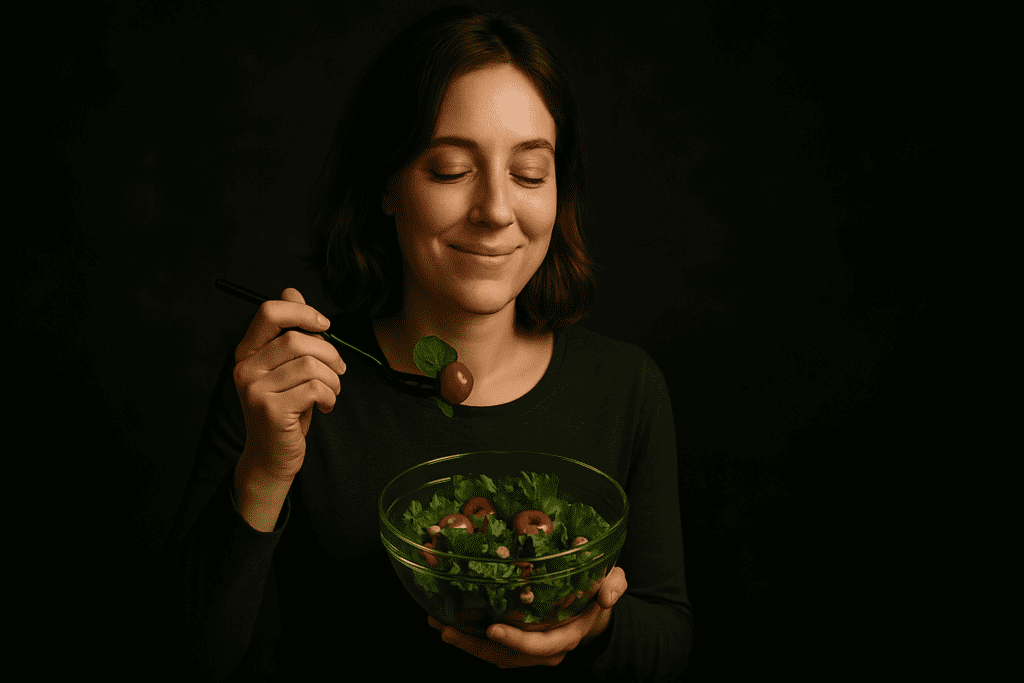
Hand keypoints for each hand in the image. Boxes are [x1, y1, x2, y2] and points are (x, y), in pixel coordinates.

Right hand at [232, 288, 345, 483]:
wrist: (272, 456)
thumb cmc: (286, 408)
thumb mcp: (288, 367)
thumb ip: (290, 332)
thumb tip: (292, 291)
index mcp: (248, 352)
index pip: (270, 312)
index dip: (303, 313)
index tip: (324, 326)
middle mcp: (245, 368)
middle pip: (296, 340)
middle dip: (329, 353)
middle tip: (339, 369)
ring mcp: (255, 389)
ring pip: (311, 365)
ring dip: (333, 379)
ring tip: (331, 392)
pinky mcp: (271, 409)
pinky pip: (315, 388)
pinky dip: (330, 396)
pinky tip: (325, 406)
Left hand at [428, 566, 626, 667]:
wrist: (595, 612)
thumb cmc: (600, 594)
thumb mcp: (614, 584)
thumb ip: (614, 586)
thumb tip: (606, 594)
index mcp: (567, 635)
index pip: (541, 645)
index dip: (516, 640)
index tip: (492, 628)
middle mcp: (546, 649)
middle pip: (507, 656)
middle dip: (475, 646)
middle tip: (447, 630)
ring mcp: (530, 649)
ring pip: (494, 654)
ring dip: (465, 642)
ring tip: (439, 625)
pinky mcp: (517, 643)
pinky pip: (491, 647)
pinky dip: (469, 637)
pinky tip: (449, 622)